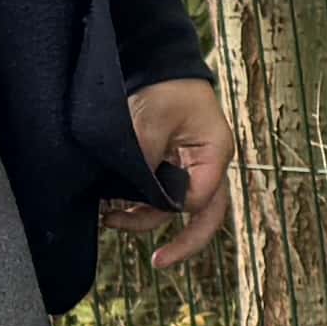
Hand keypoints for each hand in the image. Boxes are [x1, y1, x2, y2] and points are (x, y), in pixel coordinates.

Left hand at [119, 76, 234, 271]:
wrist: (159, 63)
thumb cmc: (165, 86)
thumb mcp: (152, 120)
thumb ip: (146, 159)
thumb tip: (134, 195)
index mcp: (216, 154)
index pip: (200, 198)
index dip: (171, 209)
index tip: (139, 211)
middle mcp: (209, 166)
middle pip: (204, 215)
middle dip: (183, 242)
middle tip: (158, 262)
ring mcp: (192, 167)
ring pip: (176, 207)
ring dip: (146, 218)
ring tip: (110, 220)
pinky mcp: (172, 164)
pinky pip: (161, 193)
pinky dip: (140, 203)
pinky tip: (114, 206)